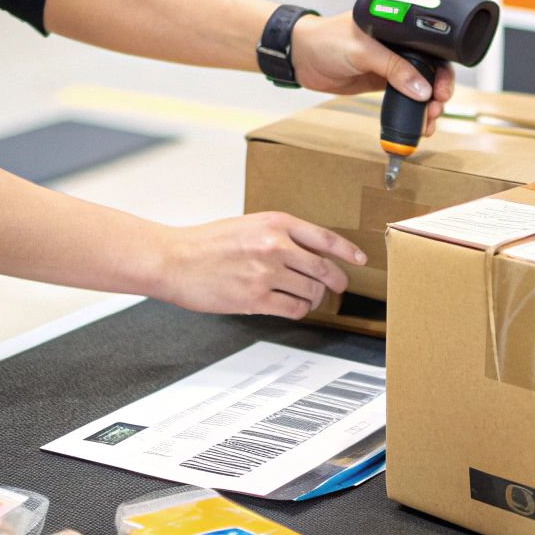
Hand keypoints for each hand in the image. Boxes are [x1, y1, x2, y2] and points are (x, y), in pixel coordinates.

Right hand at [154, 212, 366, 318]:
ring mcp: (266, 273)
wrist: (174, 260)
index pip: (326, 238)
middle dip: (336, 282)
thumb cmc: (206, 243)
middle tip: (337, 287)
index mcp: (275, 223)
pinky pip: (293, 309)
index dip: (349, 252)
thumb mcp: (247, 226)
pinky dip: (298, 311)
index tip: (360, 260)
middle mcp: (275, 246)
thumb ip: (279, 235)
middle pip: (325, 269)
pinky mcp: (256, 298)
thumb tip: (309, 252)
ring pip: (312, 292)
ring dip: (314, 299)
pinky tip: (291, 307)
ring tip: (306, 298)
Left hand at [289, 13, 457, 136]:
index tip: (443, 88)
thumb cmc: (326, 40)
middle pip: (431, 70)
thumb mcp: (363, 51)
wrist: (301, 57)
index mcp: (399, 29)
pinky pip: (403, 98)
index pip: (432, 48)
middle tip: (436, 107)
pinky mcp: (381, 82)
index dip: (443, 70)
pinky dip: (412, 111)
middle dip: (439, 92)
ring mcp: (391, 65)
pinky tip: (418, 123)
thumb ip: (393, 68)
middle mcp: (399, 46)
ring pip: (420, 87)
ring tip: (428, 121)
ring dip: (427, 106)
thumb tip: (423, 90)